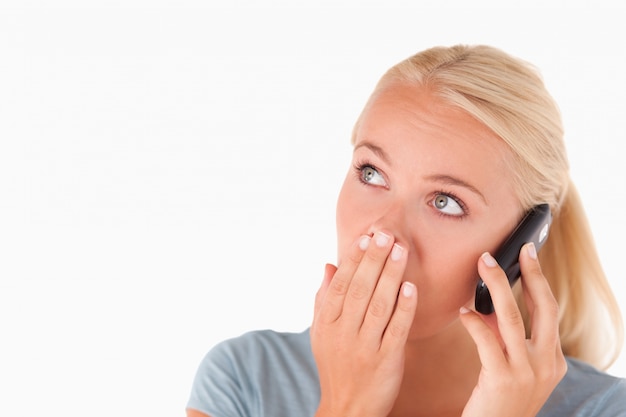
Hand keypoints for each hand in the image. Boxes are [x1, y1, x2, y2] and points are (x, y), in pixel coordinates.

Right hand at [311, 231, 417, 416]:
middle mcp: (344, 332)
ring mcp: (365, 346)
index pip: (341, 285)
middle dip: (374, 260)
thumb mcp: (320, 333)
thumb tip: (329, 265)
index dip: (353, 260)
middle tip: (386, 235)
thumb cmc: (335, 365)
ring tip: (400, 251)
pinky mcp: (387, 360)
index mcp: (327, 323)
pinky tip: (410, 287)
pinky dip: (403, 308)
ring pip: (379, 305)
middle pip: (360, 290)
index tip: (366, 238)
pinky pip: (397, 329)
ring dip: (391, 276)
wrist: (347, 408)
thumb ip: (324, 298)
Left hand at [459, 243, 566, 416]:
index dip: (539, 282)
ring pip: (513, 318)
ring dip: (496, 286)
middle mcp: (546, 365)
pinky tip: (463, 311)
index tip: (528, 256)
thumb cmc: (500, 402)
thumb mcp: (513, 370)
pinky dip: (474, 322)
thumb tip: (490, 308)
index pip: (549, 312)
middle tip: (519, 249)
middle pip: (543, 309)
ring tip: (483, 264)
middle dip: (531, 275)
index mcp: (553, 361)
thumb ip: (507, 341)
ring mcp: (527, 373)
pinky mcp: (502, 380)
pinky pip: (487, 341)